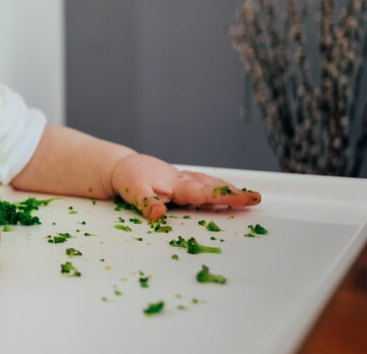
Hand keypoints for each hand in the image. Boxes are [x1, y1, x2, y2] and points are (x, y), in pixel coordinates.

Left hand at [111, 153, 260, 220]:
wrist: (122, 166)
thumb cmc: (129, 178)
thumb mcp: (133, 191)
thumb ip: (147, 203)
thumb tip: (159, 214)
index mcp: (176, 184)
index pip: (204, 193)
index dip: (225, 197)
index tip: (245, 199)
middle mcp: (184, 180)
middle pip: (213, 186)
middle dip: (235, 193)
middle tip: (256, 199)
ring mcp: (184, 179)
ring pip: (210, 183)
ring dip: (229, 190)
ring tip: (248, 197)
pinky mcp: (182, 181)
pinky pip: (204, 183)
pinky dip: (217, 187)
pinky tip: (227, 192)